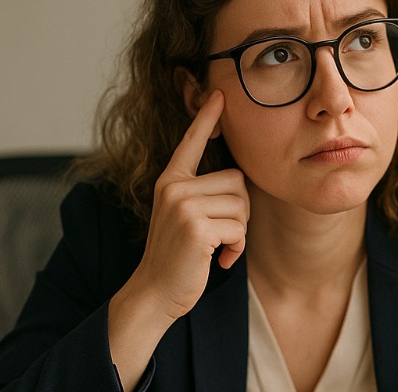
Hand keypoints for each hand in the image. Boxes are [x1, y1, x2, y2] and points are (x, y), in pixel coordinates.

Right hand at [128, 89, 248, 321]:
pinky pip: (239, 228)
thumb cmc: (179, 258)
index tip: (219, 94)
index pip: (191, 142)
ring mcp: (183, 205)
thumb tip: (239, 180)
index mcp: (170, 181)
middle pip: (237, 181)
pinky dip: (236, 248)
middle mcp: (174, 187)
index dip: (206, 118)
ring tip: (218, 248)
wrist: (155, 292)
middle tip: (222, 235)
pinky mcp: (195, 226)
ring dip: (239, 233)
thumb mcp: (186, 218)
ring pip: (241, 206)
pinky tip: (218, 260)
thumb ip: (204, 196)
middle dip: (241, 212)